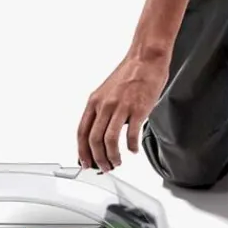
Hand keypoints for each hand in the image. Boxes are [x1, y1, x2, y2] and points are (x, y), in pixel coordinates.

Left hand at [77, 49, 170, 171]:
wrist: (145, 60)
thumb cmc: (128, 76)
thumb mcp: (106, 93)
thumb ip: (101, 113)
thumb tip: (98, 136)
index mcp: (94, 102)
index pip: (81, 132)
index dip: (82, 151)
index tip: (85, 163)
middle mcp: (104, 105)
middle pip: (93, 140)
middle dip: (98, 159)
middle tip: (104, 167)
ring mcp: (120, 107)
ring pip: (109, 141)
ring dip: (112, 157)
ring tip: (117, 162)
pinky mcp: (138, 109)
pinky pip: (131, 135)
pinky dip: (131, 147)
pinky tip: (133, 150)